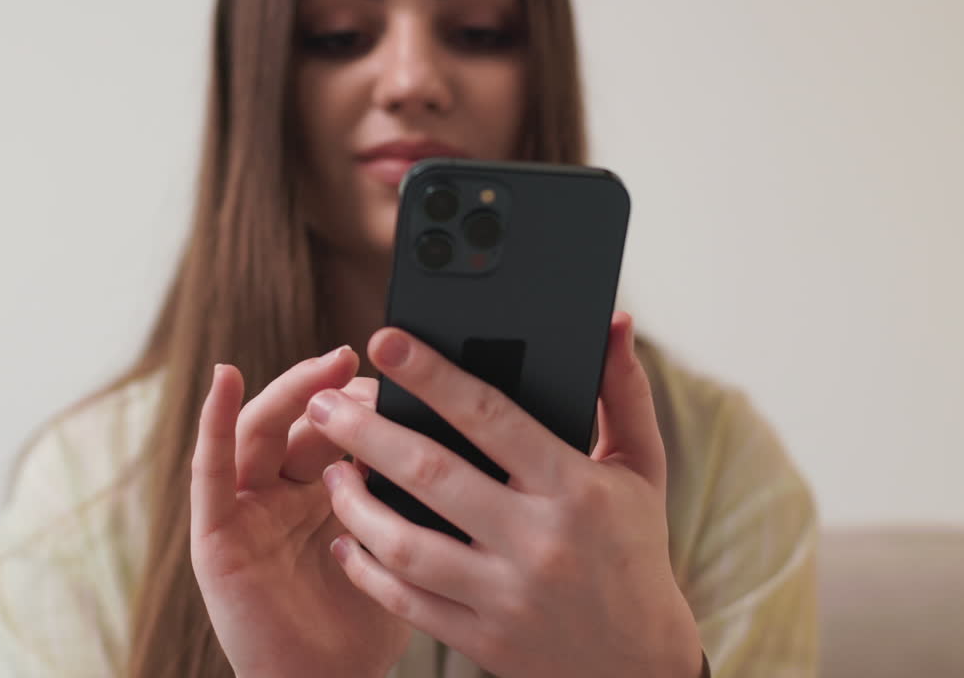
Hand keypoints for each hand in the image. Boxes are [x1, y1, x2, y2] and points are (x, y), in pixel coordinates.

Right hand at [190, 347, 410, 677]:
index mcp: (324, 492)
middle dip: (335, 388)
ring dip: (292, 391)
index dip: (367, 398)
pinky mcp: (215, 534)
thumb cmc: (368, 626)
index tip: (406, 375)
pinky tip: (226, 378)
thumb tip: (469, 433)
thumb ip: (413, 494)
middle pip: (303, 421)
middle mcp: (281, 493)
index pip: (341, 426)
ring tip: (327, 366)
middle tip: (366, 360)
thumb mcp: (401, 544)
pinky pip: (210, 471)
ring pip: (261, 431)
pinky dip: (214, 421)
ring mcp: (246, 510)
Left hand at [307, 312, 703, 677]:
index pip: (491, 417)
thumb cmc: (634, 550)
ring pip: (406, 543)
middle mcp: (537, 541)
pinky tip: (347, 542)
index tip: (385, 341)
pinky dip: (367, 571)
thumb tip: (615, 320)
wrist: (641, 664)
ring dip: (355, 504)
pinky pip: (407, 602)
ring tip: (331, 471)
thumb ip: (623, 392)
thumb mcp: (641, 468)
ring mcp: (506, 596)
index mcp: (575, 488)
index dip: (432, 375)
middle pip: (430, 475)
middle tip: (323, 405)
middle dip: (365, 433)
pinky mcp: (483, 640)